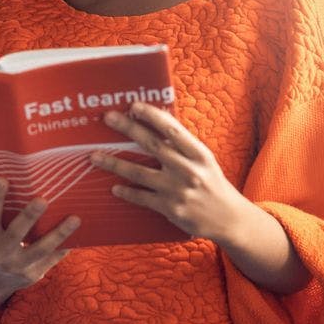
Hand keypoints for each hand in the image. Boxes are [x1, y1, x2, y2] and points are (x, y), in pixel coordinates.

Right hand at [0, 178, 79, 312]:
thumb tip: (21, 181)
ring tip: (76, 218)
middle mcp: (1, 252)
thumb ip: (1, 213)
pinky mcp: (34, 273)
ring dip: (59, 233)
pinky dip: (65, 245)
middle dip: (29, 217)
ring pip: (41, 249)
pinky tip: (79, 234)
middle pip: (16, 233)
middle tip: (42, 200)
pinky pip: (52, 258)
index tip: (2, 179)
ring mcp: (18, 265)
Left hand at [90, 103, 251, 241]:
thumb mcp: (203, 159)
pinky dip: (127, 192)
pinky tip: (114, 187)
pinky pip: (143, 197)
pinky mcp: (171, 209)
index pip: (172, 129)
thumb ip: (182, 145)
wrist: (229, 218)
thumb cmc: (211, 182)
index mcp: (198, 153)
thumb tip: (154, 121)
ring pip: (140, 173)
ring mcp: (178, 190)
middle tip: (108, 118)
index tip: (133, 105)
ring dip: (115, 163)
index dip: (152, 115)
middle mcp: (188, 170)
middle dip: (128, 128)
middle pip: (152, 145)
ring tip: (94, 156)